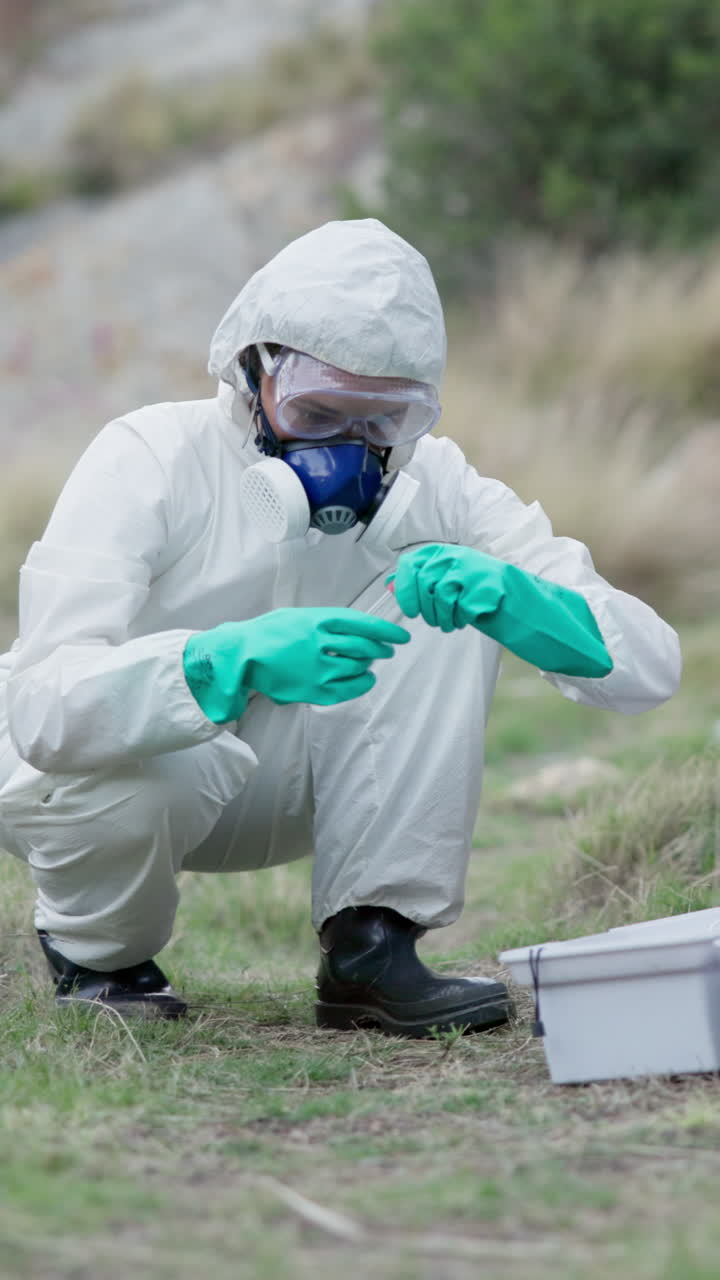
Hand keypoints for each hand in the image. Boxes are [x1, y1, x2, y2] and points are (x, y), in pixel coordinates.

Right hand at [184, 607, 410, 721]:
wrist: (242, 656)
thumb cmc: (268, 633)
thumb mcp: (298, 616)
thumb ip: (325, 622)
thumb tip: (355, 630)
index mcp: (318, 620)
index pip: (362, 624)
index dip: (386, 631)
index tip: (401, 636)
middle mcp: (320, 643)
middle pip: (364, 646)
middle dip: (381, 648)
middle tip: (388, 650)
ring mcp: (317, 668)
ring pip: (357, 666)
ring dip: (370, 664)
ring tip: (371, 663)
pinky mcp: (313, 689)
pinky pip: (347, 689)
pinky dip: (362, 684)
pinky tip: (366, 679)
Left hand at [388, 544, 504, 632]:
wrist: (506, 589)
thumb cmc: (468, 584)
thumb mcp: (440, 573)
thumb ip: (415, 577)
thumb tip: (389, 585)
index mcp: (438, 552)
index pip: (409, 565)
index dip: (405, 590)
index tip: (410, 611)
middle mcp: (452, 556)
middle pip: (425, 585)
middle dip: (427, 611)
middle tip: (434, 621)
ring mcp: (469, 570)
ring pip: (442, 599)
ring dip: (443, 618)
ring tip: (450, 622)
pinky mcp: (483, 587)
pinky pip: (462, 609)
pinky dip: (461, 619)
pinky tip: (465, 618)